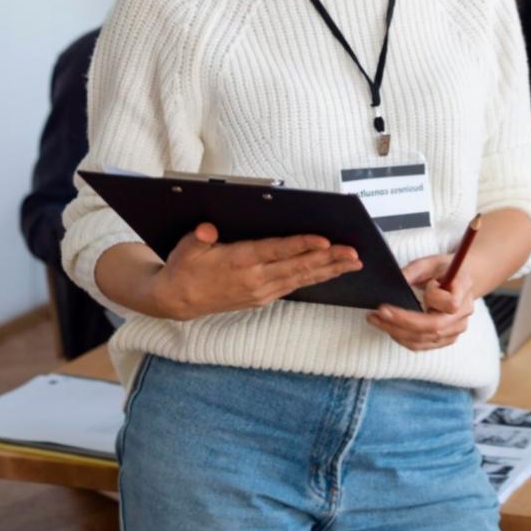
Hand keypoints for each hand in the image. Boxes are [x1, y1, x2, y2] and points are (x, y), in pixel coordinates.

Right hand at [150, 222, 360, 319]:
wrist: (176, 301)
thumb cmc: (184, 268)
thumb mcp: (186, 248)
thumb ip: (199, 237)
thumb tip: (207, 229)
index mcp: (239, 262)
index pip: (277, 251)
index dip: (303, 245)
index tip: (326, 241)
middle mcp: (255, 279)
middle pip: (299, 267)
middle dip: (329, 260)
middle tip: (354, 253)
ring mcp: (261, 291)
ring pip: (302, 278)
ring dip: (330, 270)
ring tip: (354, 263)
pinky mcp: (263, 298)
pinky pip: (295, 286)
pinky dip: (316, 278)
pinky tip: (332, 272)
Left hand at [366, 254, 476, 350]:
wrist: (458, 282)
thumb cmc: (443, 270)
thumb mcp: (431, 262)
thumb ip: (415, 270)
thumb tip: (398, 280)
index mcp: (465, 289)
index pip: (451, 303)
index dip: (433, 298)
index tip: (415, 288)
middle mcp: (464, 313)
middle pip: (434, 327)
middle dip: (402, 322)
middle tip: (378, 313)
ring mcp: (456, 329)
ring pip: (424, 339)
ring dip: (397, 332)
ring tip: (376, 320)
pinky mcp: (446, 339)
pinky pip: (422, 345)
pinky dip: (402, 338)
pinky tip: (388, 327)